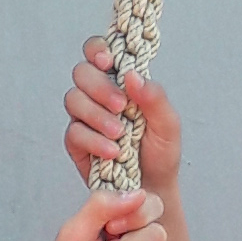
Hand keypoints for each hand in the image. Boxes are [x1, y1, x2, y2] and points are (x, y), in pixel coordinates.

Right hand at [64, 38, 181, 192]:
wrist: (152, 190)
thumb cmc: (160, 154)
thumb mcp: (168, 124)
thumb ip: (154, 97)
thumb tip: (132, 75)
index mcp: (121, 82)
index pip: (99, 52)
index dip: (97, 50)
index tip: (109, 62)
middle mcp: (99, 96)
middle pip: (82, 72)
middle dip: (99, 87)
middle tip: (121, 106)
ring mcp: (85, 119)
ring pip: (73, 100)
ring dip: (97, 115)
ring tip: (120, 135)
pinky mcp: (77, 143)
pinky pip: (74, 133)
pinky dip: (93, 141)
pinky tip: (112, 152)